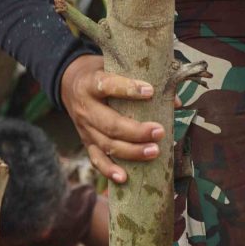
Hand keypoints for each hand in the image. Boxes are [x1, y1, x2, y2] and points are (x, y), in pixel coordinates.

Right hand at [59, 54, 164, 183]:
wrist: (69, 84)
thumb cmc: (100, 74)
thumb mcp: (113, 67)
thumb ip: (141, 79)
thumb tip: (175, 101)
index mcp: (90, 84)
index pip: (107, 85)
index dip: (128, 89)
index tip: (150, 91)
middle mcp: (85, 108)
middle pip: (109, 123)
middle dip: (136, 131)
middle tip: (159, 131)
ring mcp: (85, 128)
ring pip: (106, 144)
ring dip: (131, 151)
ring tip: (154, 151)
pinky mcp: (86, 142)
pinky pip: (96, 159)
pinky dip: (109, 170)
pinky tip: (124, 178)